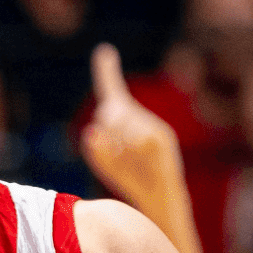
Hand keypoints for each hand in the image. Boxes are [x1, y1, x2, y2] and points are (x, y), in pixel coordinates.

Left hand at [80, 43, 183, 211]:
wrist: (161, 202)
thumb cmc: (133, 182)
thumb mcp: (108, 165)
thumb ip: (96, 148)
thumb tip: (90, 133)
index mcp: (134, 125)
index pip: (115, 95)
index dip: (107, 72)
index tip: (104, 51)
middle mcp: (148, 123)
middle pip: (111, 111)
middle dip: (105, 127)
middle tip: (115, 149)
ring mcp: (156, 131)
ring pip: (120, 123)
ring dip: (115, 144)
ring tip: (129, 164)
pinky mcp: (162, 141)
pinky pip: (134, 138)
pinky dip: (128, 150)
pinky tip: (136, 163)